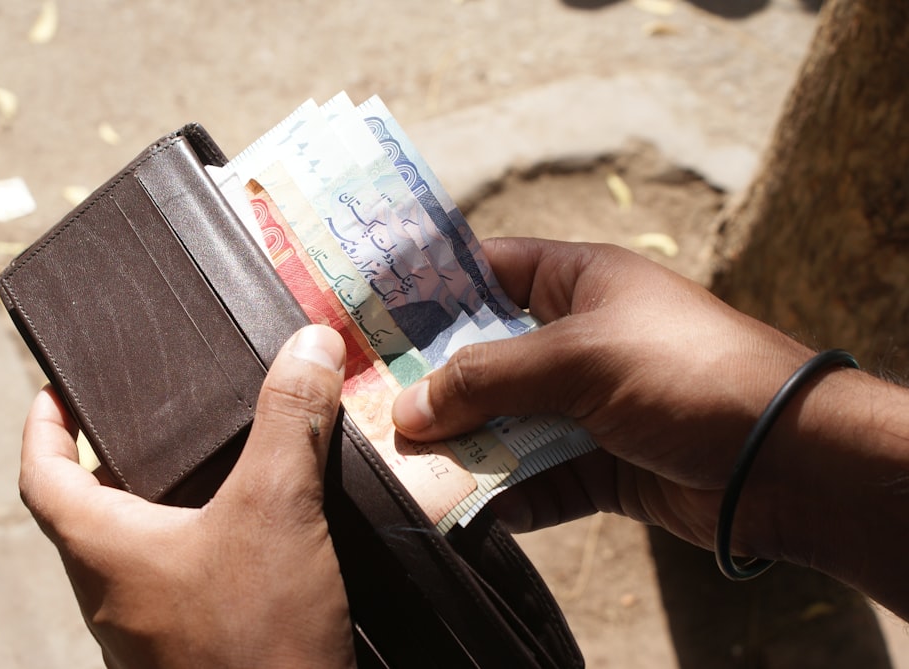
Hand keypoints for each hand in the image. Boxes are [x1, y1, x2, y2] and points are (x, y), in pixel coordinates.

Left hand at [20, 325, 355, 668]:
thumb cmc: (254, 639)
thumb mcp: (275, 507)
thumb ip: (288, 421)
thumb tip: (309, 344)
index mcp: (105, 550)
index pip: (41, 476)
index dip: (42, 426)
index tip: (58, 390)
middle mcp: (118, 591)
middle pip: (94, 508)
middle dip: (123, 456)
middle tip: (163, 415)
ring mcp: (156, 626)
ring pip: (146, 547)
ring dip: (172, 501)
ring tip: (223, 460)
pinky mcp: (199, 645)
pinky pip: (189, 579)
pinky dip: (213, 542)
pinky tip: (266, 530)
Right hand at [392, 238, 814, 552]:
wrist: (783, 461)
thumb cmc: (684, 371)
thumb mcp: (578, 355)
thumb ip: (488, 377)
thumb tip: (409, 406)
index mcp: (577, 283)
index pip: (489, 270)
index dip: (433, 289)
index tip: (374, 316)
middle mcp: (576, 340)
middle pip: (486, 357)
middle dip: (436, 384)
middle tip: (376, 404)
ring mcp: (586, 405)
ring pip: (505, 423)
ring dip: (465, 446)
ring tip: (412, 463)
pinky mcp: (598, 465)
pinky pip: (536, 479)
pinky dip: (507, 495)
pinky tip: (475, 508)